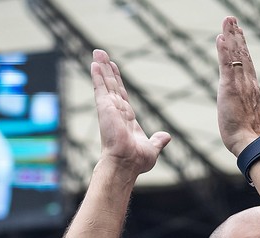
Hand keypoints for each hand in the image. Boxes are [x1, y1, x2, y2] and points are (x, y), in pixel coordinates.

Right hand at [91, 49, 170, 175]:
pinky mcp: (104, 107)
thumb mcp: (152, 148)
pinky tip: (93, 63)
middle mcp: (116, 112)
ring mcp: (109, 109)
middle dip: (107, 70)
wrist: (126, 163)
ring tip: (97, 52)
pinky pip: (100, 88)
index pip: (122, 95)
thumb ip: (158, 140)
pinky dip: (97, 76)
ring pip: (106, 83)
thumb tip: (166, 136)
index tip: (113, 69)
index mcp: (126, 119)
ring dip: (101, 67)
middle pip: (112, 85)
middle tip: (101, 54)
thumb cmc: (136, 161)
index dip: (118, 82)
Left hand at [216, 17, 259, 155]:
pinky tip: (221, 37)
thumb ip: (253, 115)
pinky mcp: (230, 88)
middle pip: (242, 54)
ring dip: (231, 36)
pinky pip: (227, 65)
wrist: (249, 143)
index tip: (239, 34)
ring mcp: (240, 84)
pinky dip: (224, 50)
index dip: (242, 48)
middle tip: (232, 19)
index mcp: (253, 90)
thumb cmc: (249, 137)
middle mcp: (249, 83)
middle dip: (237, 35)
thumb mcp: (251, 120)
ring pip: (236, 55)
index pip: (247, 64)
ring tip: (228, 21)